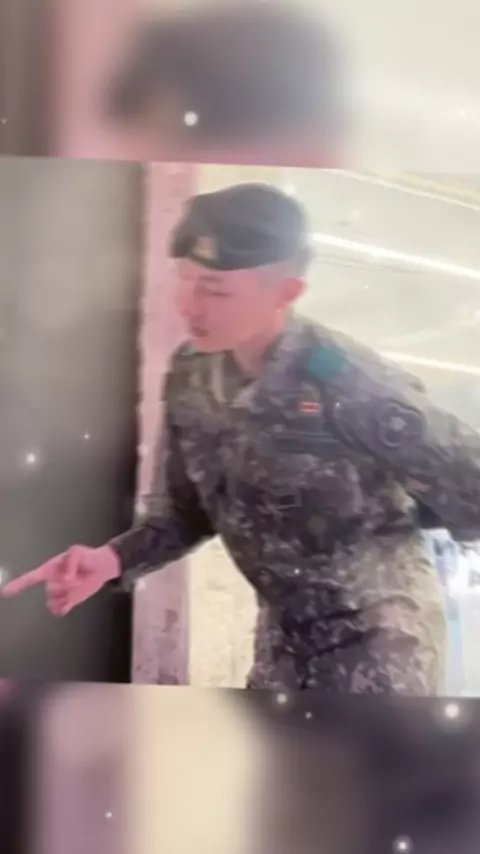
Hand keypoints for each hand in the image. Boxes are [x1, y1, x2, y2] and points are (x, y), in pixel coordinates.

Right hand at [1, 545, 119, 615]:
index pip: (30, 578)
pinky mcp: (69, 601)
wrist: (101, 567)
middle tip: (79, 578)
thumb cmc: (87, 557)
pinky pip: (60, 610)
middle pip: (49, 592)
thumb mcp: (78, 552)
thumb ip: (70, 561)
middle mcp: (52, 582)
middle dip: (65, 587)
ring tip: (79, 585)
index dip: (17, 584)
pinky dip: (64, 608)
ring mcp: (60, 593)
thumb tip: (65, 579)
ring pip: (54, 602)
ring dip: (67, 596)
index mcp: (49, 569)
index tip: (4, 592)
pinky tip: (71, 600)